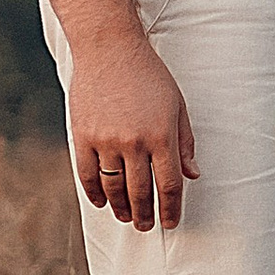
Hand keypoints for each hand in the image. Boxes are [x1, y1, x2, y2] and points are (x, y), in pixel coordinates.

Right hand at [67, 33, 197, 228]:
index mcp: (162, 135)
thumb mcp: (177, 104)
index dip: (170, 210)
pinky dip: (95, 194)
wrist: (110, 48)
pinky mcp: (83, 137)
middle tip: (147, 226)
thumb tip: (192, 175)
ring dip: (121, 209)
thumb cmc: (148, 74)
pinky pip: (88, 176)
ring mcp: (106, 141)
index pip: (168, 186)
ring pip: (114, 190)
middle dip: (146, 216)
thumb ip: (185, 142)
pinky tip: (102, 202)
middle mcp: (134, 142)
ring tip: (127, 217)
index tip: (170, 222)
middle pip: (141, 194)